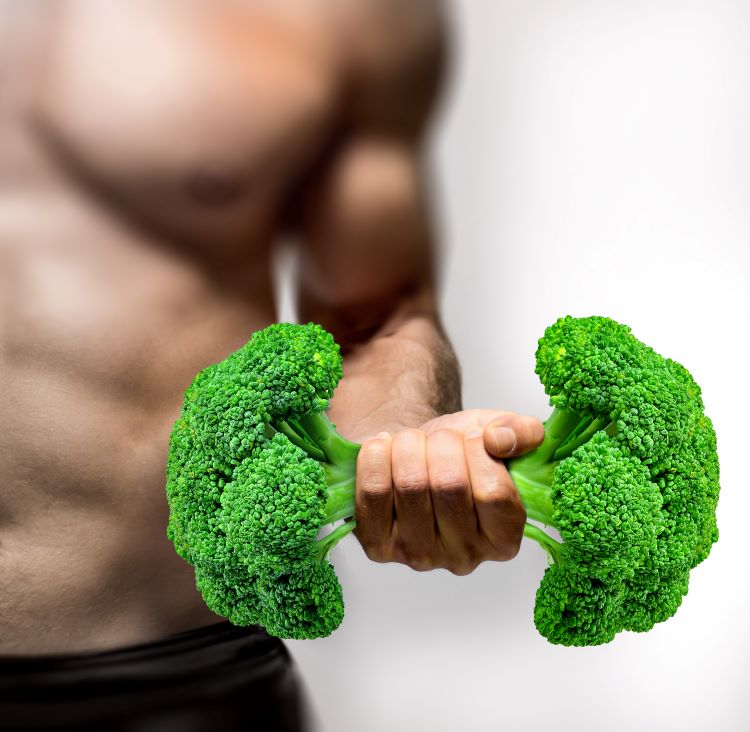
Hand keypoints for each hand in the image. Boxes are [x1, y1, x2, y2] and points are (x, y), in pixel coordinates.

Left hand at [354, 409, 544, 574]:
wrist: (415, 456)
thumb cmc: (462, 452)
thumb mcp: (500, 434)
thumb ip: (523, 432)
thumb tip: (499, 440)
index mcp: (504, 538)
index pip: (493, 493)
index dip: (479, 451)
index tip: (473, 436)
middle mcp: (464, 557)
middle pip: (448, 485)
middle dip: (442, 443)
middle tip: (441, 436)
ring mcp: (419, 555)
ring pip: (410, 485)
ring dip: (408, 445)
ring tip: (413, 441)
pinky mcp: (379, 546)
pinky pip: (373, 492)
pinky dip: (375, 458)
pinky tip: (383, 449)